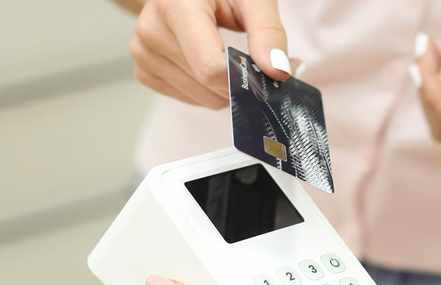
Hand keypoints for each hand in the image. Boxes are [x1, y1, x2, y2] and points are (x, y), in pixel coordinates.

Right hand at [129, 0, 292, 108]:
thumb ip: (267, 31)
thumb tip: (277, 70)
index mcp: (176, 5)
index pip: (211, 67)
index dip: (244, 77)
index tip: (266, 72)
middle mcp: (152, 29)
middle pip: (208, 84)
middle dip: (242, 82)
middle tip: (258, 62)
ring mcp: (143, 52)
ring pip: (202, 97)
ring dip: (227, 89)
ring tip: (234, 59)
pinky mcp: (144, 70)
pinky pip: (188, 99)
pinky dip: (209, 91)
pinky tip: (212, 65)